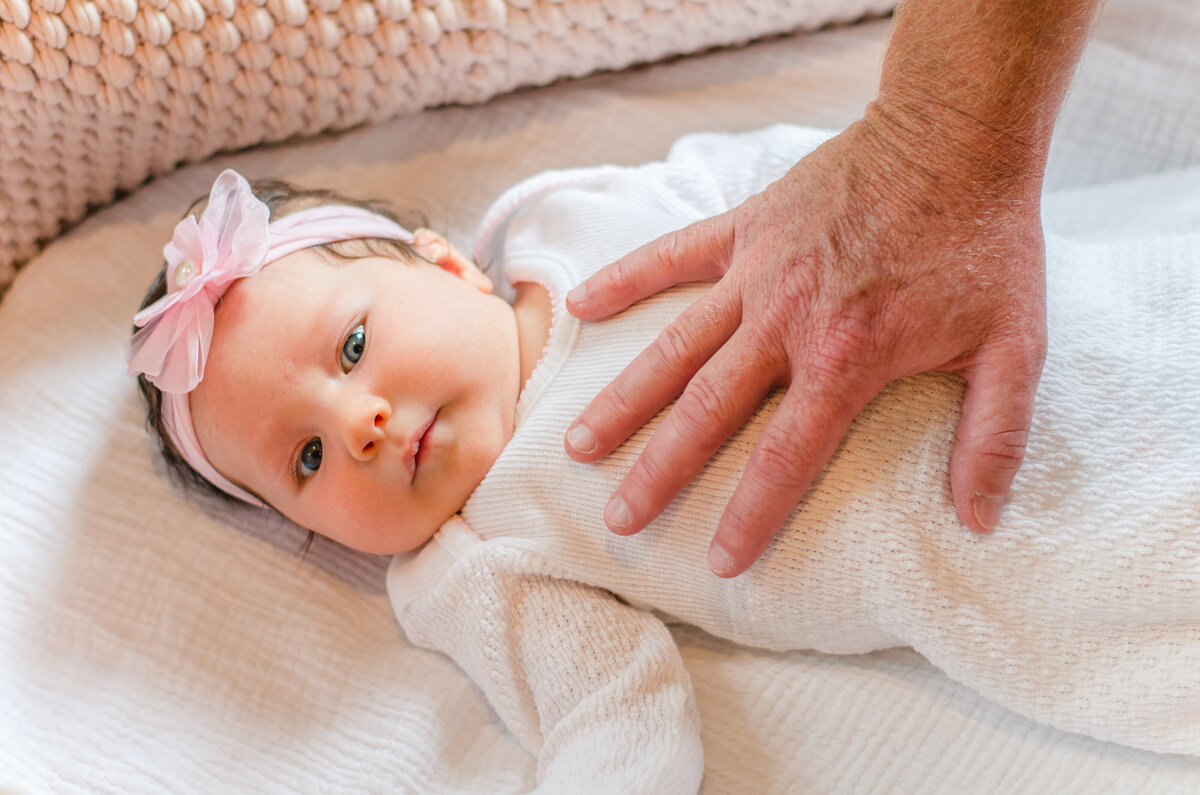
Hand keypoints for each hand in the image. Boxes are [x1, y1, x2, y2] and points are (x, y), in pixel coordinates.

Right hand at [564, 110, 1047, 576]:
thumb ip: (993, 436)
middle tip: (618, 517)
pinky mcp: (745, 227)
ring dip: (624, 398)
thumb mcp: (1016, 346)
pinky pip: (672, 254)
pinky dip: (624, 278)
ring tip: (578, 443)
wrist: (955, 137)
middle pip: (706, 411)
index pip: (785, 456)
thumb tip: (979, 520)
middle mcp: (786, 322)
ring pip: (673, 345)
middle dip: (659, 472)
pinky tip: (578, 306)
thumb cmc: (985, 244)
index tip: (721, 563)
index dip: (750, 515)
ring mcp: (757, 272)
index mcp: (846, 359)